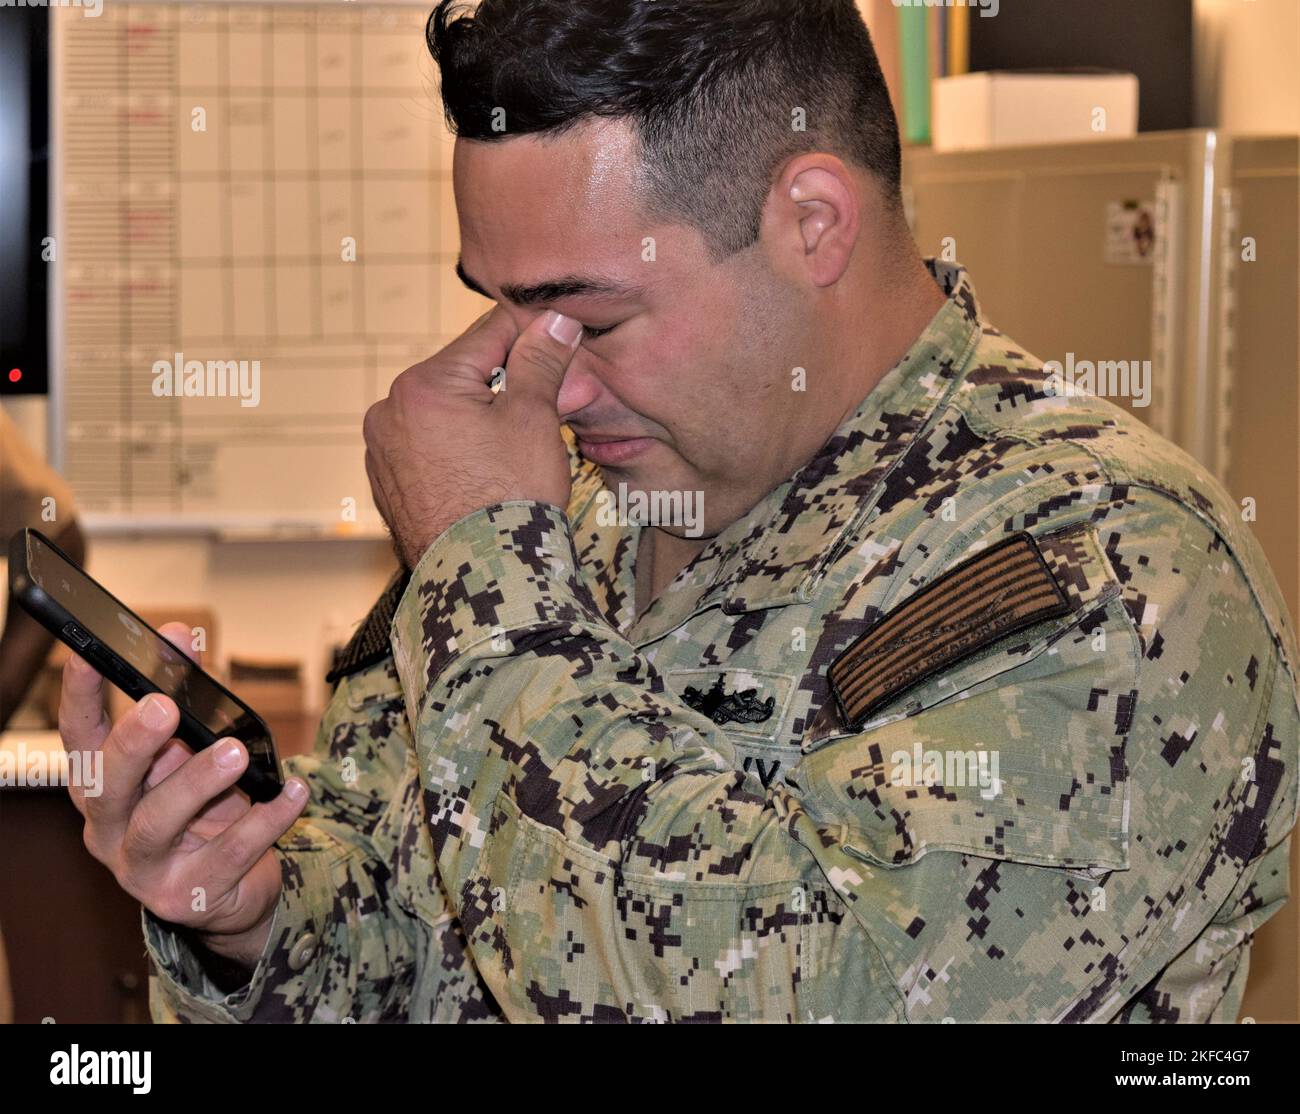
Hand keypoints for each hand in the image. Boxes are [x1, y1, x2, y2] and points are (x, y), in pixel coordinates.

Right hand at [59, 623, 308, 967]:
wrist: (233, 890)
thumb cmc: (204, 807)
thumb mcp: (190, 752)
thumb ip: (186, 697)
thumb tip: (180, 639)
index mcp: (101, 785)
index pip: (79, 737)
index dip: (79, 696)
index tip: (89, 654)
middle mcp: (109, 828)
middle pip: (108, 784)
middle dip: (134, 742)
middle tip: (164, 705)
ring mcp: (142, 868)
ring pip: (159, 822)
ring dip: (197, 782)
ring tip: (234, 752)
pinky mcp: (188, 896)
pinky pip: (228, 854)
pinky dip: (263, 820)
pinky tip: (292, 792)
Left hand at [364, 306, 581, 569]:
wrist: (486, 580)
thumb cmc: (512, 499)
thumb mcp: (534, 419)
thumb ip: (540, 361)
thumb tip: (554, 321)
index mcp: (423, 385)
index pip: (488, 334)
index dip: (534, 336)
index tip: (565, 343)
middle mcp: (389, 411)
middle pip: (465, 376)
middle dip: (511, 384)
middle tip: (559, 404)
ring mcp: (383, 452)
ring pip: (448, 414)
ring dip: (485, 418)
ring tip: (524, 448)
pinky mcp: (388, 487)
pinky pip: (431, 450)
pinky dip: (461, 451)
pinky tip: (492, 474)